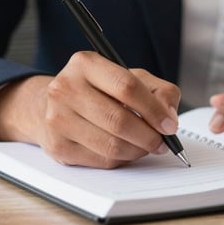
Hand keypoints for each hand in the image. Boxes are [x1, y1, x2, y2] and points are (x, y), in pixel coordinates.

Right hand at [0, 51, 180, 167]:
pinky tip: (126, 149)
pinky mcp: (57, 146)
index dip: (154, 109)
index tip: (169, 124)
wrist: (53, 104)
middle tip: (163, 141)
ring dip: (138, 150)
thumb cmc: (97, 89)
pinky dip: (122, 159)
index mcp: (85, 64)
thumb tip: (169, 117)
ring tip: (147, 145)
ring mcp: (57, 119)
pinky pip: (102, 160)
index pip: (127, 87)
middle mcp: (66, 88)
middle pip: (119, 120)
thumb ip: (159, 91)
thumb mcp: (131, 77)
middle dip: (149, 136)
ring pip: (112, 145)